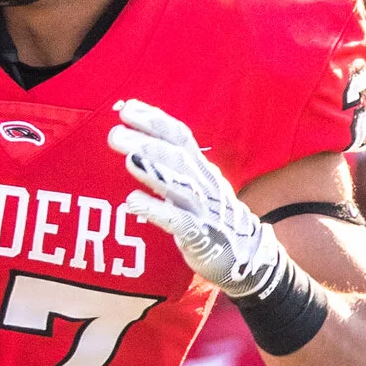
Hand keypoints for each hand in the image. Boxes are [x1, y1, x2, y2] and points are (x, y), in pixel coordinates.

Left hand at [107, 99, 281, 298]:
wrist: (249, 257)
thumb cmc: (213, 217)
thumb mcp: (197, 185)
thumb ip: (172, 166)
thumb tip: (139, 142)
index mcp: (201, 169)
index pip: (179, 137)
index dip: (156, 121)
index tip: (128, 108)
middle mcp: (204, 184)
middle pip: (177, 157)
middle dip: (148, 142)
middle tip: (116, 133)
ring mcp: (204, 209)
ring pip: (179, 185)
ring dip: (153, 170)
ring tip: (128, 158)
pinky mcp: (201, 236)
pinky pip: (179, 221)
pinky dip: (156, 210)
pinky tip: (132, 202)